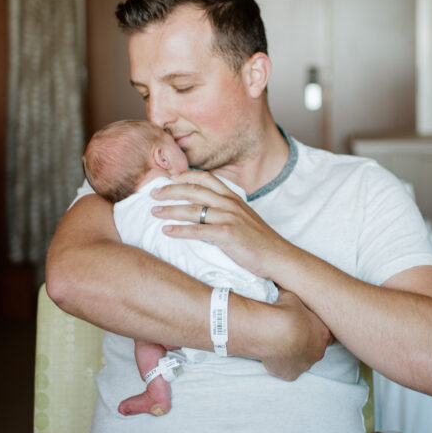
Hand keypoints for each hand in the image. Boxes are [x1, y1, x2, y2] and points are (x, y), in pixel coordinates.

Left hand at [150, 170, 291, 278]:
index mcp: (233, 197)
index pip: (206, 179)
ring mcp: (228, 218)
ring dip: (170, 210)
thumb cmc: (259, 240)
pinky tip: (166, 231)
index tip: (168, 178)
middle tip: (153, 193)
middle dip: (170, 190)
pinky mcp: (227, 235)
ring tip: (154, 212)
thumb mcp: (244, 218)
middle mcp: (230, 203)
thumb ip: (226, 210)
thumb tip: (206, 209)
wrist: (278, 256)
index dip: (185, 176)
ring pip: (192, 209)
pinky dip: (179, 230)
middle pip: (194, 190)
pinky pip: (197, 230)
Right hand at [255, 289, 331, 380]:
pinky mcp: (290, 375)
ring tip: (279, 343)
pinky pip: (287, 370)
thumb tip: (290, 289)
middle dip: (305, 342)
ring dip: (293, 353)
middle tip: (291, 333)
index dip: (316, 329)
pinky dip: (281, 363)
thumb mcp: (292, 297)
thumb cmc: (285, 311)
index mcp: (324, 334)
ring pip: (301, 361)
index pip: (326, 334)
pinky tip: (273, 353)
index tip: (305, 324)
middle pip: (315, 349)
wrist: (272, 332)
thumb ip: (295, 299)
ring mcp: (305, 365)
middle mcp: (318, 352)